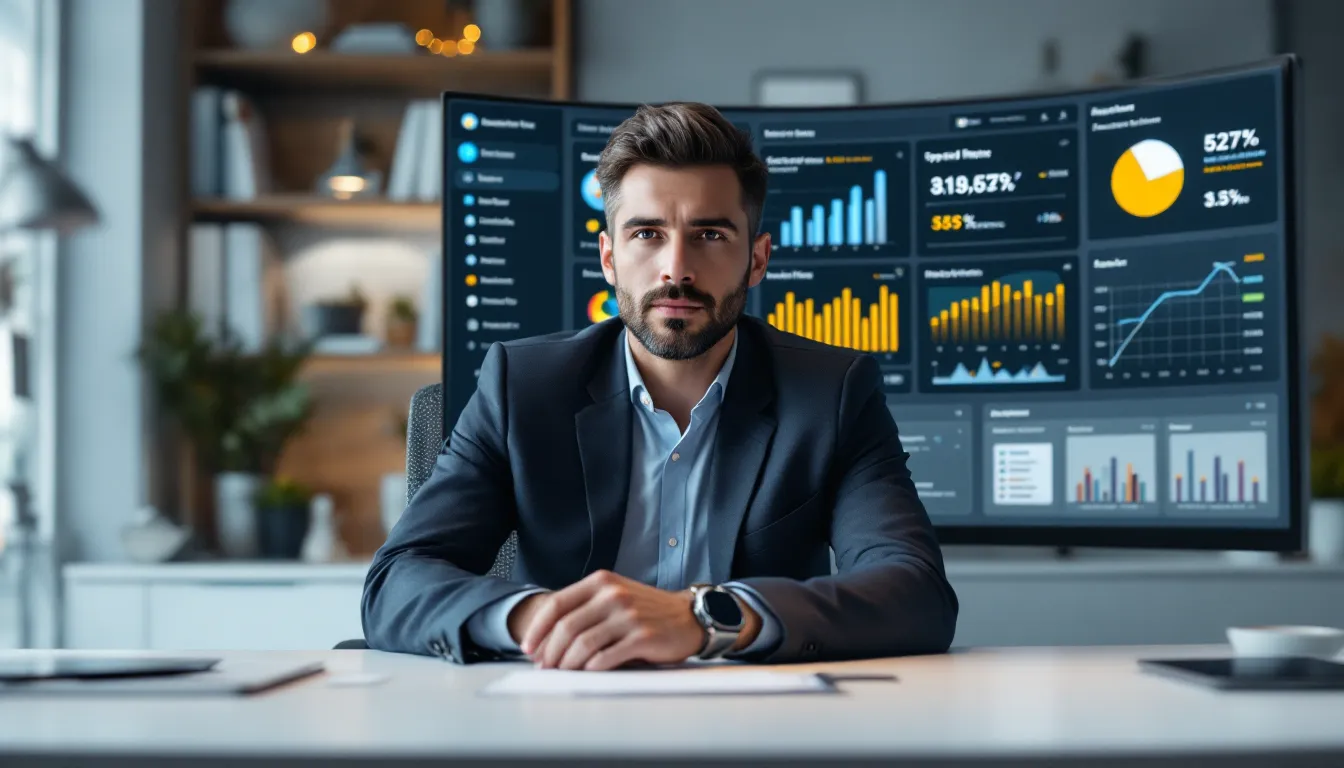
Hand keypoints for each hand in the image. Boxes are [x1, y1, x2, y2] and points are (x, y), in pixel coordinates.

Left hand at [519, 570, 703, 670]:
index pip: (557, 604)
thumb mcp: (614, 597)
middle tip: (544, 668)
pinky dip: (591, 669)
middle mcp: (613, 595)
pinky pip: (606, 657)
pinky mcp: (642, 637)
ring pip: (582, 644)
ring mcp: (628, 615)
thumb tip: (549, 640)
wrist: (688, 617)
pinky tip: (587, 673)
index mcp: (601, 582)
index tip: (529, 648)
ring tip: (562, 673)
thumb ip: (585, 609)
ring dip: (567, 663)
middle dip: (550, 652)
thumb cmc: (646, 611)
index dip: (538, 629)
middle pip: (566, 627)